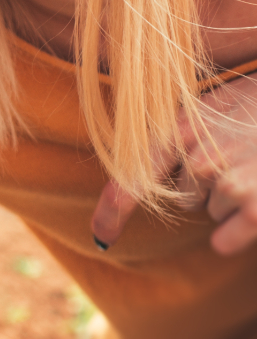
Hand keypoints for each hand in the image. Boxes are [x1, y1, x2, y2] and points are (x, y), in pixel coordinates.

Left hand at [91, 74, 256, 253]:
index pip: (136, 175)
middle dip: (204, 184)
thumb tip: (144, 166)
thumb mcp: (213, 105)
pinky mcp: (254, 208)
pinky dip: (235, 234)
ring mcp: (229, 183)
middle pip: (182, 196)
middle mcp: (200, 157)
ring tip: (253, 167)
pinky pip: (224, 239)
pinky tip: (254, 205)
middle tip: (237, 156)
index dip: (114, 209)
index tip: (102, 237)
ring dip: (227, 200)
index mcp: (182, 129)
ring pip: (209, 211)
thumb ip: (180, 131)